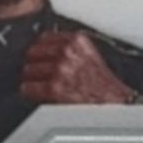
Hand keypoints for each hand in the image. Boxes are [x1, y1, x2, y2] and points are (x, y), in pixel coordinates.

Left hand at [20, 31, 134, 103]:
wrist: (115, 105)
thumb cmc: (105, 86)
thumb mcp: (91, 56)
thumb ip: (70, 49)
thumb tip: (47, 49)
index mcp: (77, 40)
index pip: (44, 37)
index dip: (41, 50)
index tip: (41, 56)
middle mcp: (67, 52)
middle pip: (32, 52)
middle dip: (35, 64)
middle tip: (41, 74)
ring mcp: (59, 70)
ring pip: (27, 70)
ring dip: (33, 80)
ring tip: (43, 86)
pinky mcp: (53, 88)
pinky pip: (27, 88)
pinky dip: (31, 93)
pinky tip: (40, 96)